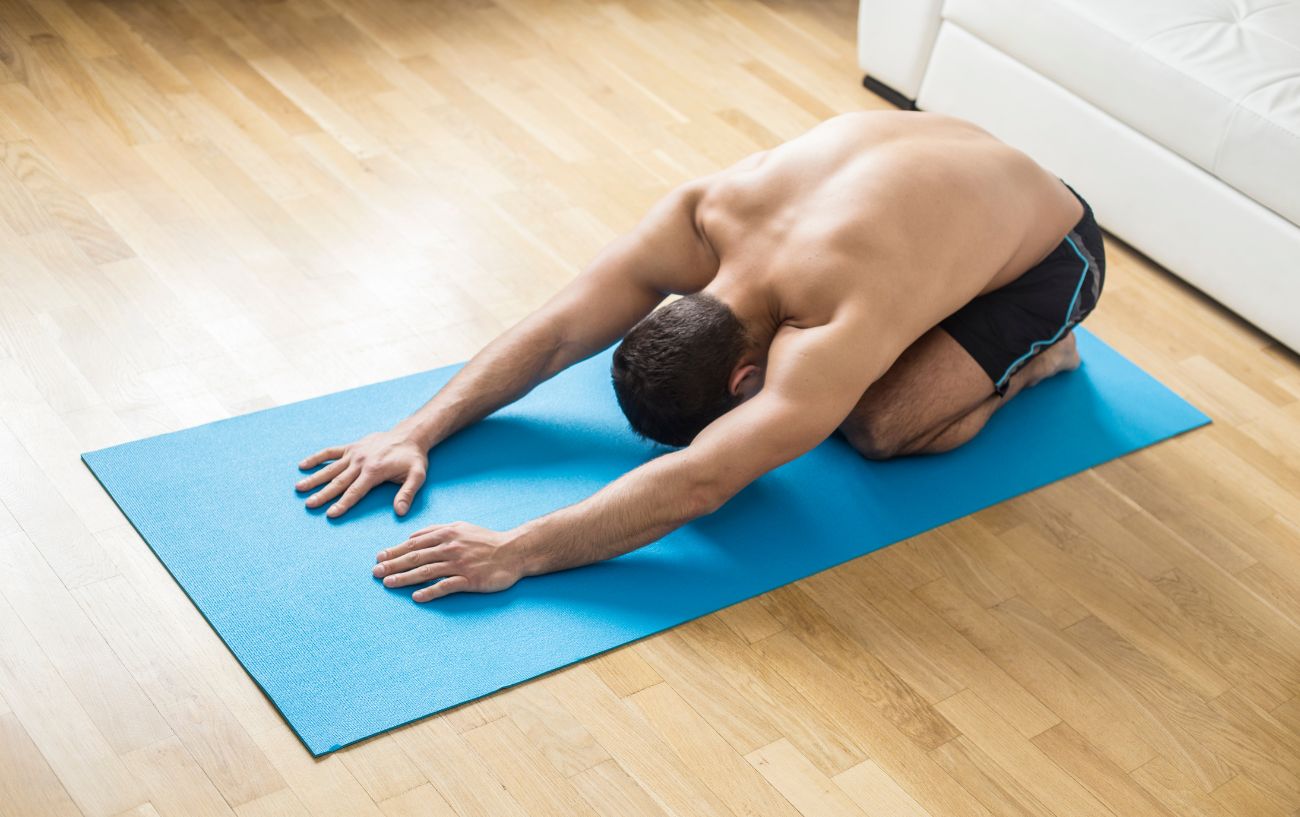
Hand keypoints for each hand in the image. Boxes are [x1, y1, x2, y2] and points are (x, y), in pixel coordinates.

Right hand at [296, 429, 428, 517]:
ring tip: (299, 487)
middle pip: (338, 482)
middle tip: (309, 505)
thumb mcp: (417, 476)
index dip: (343, 504)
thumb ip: (407, 493)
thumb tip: (400, 511)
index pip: (355, 491)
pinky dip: (317, 458)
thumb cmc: (412, 458)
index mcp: (374, 471)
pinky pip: (331, 452)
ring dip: (315, 478)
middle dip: (323, 494)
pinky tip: (302, 465)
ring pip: (330, 468)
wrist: (409, 435)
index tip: (330, 515)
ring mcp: (354, 453)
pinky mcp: (351, 446)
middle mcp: (360, 462)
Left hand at [372, 522, 523, 601]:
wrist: (514, 551)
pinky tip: (416, 597)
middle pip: (415, 557)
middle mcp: (450, 547)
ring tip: (388, 584)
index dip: (394, 551)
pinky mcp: (470, 580)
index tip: (379, 558)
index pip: (414, 544)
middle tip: (375, 573)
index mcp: (446, 533)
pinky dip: (430, 591)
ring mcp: (460, 564)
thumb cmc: (485, 540)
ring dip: (404, 578)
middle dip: (393, 565)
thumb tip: (412, 537)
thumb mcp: (460, 527)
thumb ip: (436, 530)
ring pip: (426, 572)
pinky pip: (446, 586)